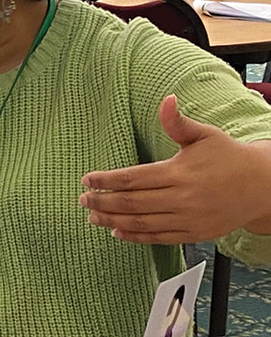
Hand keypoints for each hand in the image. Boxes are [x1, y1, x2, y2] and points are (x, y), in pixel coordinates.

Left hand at [80, 95, 270, 242]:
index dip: (106, 180)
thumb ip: (177, 123)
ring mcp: (188, 218)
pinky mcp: (194, 233)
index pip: (132, 178)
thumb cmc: (228, 156)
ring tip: (93, 217)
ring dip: (113, 221)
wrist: (262, 186)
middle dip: (102, 202)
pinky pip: (159, 237)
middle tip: (83, 200)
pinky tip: (117, 232)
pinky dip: (136, 236)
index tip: (87, 180)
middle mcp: (182, 197)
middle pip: (132, 203)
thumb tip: (166, 99)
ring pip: (142, 222)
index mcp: (179, 172)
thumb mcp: (204, 135)